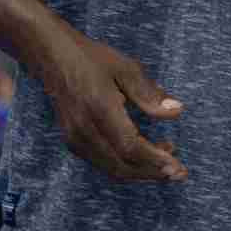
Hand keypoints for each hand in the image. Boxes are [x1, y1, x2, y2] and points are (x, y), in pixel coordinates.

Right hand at [38, 33, 186, 181]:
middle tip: (179, 172)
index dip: (155, 160)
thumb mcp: (125, 68)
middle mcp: (84, 130)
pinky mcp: (73, 142)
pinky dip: (126, 165)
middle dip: (152, 173)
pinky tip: (144, 153)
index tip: (178, 167)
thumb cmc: (90, 59)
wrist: (52, 58)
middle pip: (121, 166)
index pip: (129, 146)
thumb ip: (149, 94)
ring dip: (141, 171)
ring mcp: (75, 138)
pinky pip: (103, 163)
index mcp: (99, 109)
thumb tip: (176, 111)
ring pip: (112, 168)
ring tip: (167, 160)